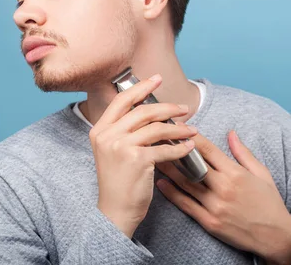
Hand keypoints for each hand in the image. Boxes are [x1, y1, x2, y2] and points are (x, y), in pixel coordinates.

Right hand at [89, 74, 197, 238]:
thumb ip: (124, 130)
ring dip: (178, 128)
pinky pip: (165, 148)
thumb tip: (150, 110)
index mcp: (99, 130)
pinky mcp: (137, 160)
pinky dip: (180, 147)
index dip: (141, 87)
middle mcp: (107, 135)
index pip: (122, 100)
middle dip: (167, 107)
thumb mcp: (112, 150)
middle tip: (184, 108)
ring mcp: (121, 147)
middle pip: (143, 111)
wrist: (115, 211)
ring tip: (191, 130)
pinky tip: (189, 147)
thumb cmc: (118, 182)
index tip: (157, 79)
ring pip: (156, 128)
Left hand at [155, 131, 290, 264]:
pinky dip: (172, 194)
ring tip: (155, 157)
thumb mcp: (262, 173)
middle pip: (193, 165)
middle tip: (160, 139)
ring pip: (186, 183)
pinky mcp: (210, 222)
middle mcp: (224, 188)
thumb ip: (243, 153)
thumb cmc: (269, 203)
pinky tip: (161, 183)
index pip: (209, 150)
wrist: (275, 236)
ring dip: (170, 169)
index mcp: (236, 173)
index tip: (179, 128)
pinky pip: (186, 205)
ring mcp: (215, 206)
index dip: (192, 137)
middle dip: (176, 150)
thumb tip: (231, 133)